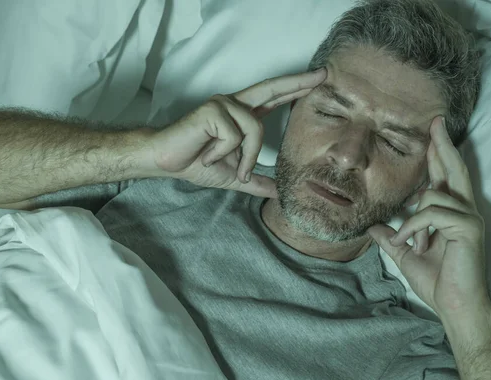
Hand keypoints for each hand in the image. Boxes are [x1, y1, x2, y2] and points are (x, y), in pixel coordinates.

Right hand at [151, 68, 326, 197]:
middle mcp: (235, 103)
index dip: (296, 88)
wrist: (166, 162)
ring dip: (245, 156)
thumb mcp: (235, 175)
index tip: (319, 79)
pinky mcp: (212, 110)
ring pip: (255, 128)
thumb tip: (279, 194)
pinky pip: (234, 136)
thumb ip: (257, 182)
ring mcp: (223, 104)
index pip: (274, 97)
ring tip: (224, 164)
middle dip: (299, 82)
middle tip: (324, 75)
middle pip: (272, 88)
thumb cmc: (197, 162)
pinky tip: (207, 155)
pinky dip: (223, 153)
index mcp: (242, 115)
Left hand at [367, 117, 490, 319]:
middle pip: (454, 169)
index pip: (445, 177)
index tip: (431, 134)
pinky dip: (414, 228)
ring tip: (410, 243)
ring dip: (412, 219)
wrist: (454, 306)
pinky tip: (412, 244)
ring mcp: (468, 218)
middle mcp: (464, 210)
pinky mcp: (467, 227)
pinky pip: (431, 213)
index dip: (438, 154)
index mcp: (451, 213)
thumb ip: (391, 238)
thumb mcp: (405, 255)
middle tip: (436, 122)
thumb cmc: (436, 281)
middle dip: (442, 145)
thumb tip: (373, 227)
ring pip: (432, 194)